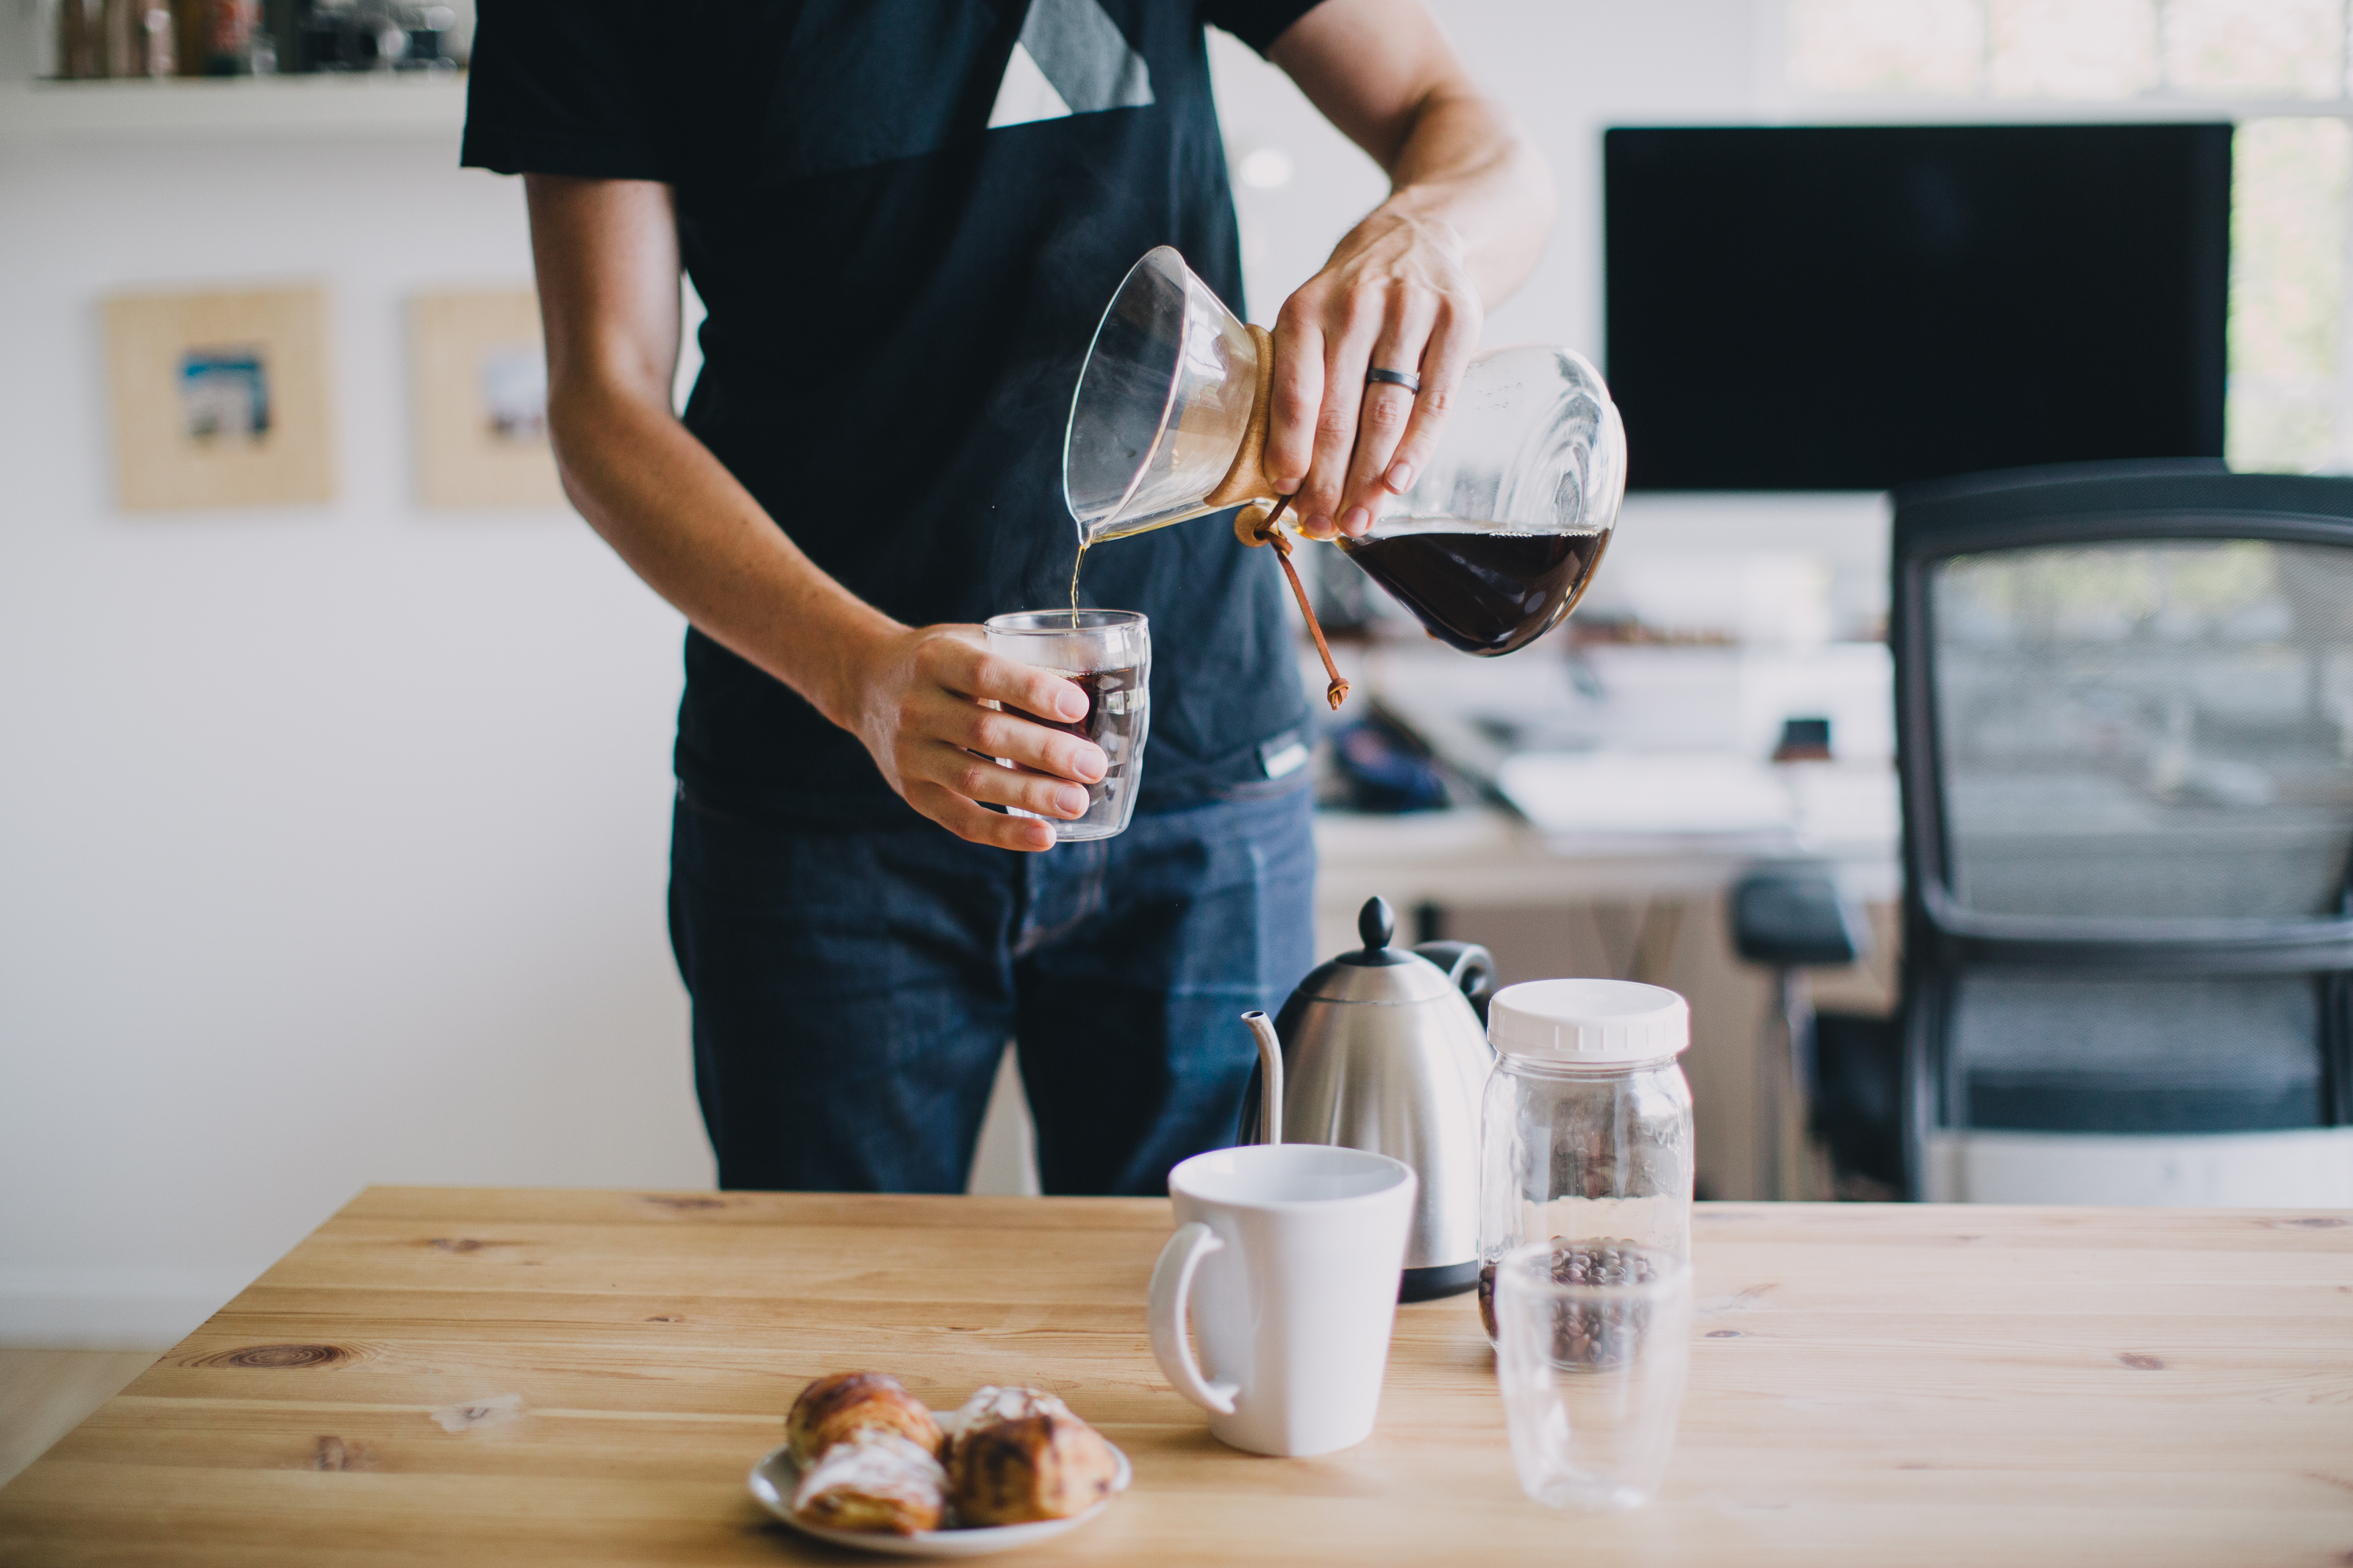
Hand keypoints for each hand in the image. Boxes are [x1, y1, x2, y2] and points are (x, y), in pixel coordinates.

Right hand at [838, 624, 1106, 850]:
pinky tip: (1044, 836)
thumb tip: (1098, 678)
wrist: (865, 683)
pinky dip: (1003, 832)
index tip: (1079, 706)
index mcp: (935, 659)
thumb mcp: (971, 640)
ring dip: (1030, 795)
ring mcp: (909, 753)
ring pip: (973, 780)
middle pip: (984, 733)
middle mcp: (915, 707)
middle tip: (1093, 765)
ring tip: (1078, 803)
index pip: (985, 674)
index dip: (1033, 691)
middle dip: (1045, 751)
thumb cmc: (941, 661)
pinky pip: (960, 819)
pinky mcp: (912, 792)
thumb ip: (1022, 658)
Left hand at [1265, 208, 1481, 541]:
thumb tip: (1292, 472)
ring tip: (1358, 519)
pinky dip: (1416, 449)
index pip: (1296, 389)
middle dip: (1329, 479)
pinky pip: (1435, 400)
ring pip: (1386, 413)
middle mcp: (1357, 305)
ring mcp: (1411, 310)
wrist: (1434, 228)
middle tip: (1323, 524)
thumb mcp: (1320, 312)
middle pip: (1340, 412)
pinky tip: (1399, 484)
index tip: (1285, 490)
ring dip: (1370, 477)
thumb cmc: (1363, 292)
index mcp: (1307, 307)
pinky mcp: (1460, 319)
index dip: (1290, 446)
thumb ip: (1307, 375)